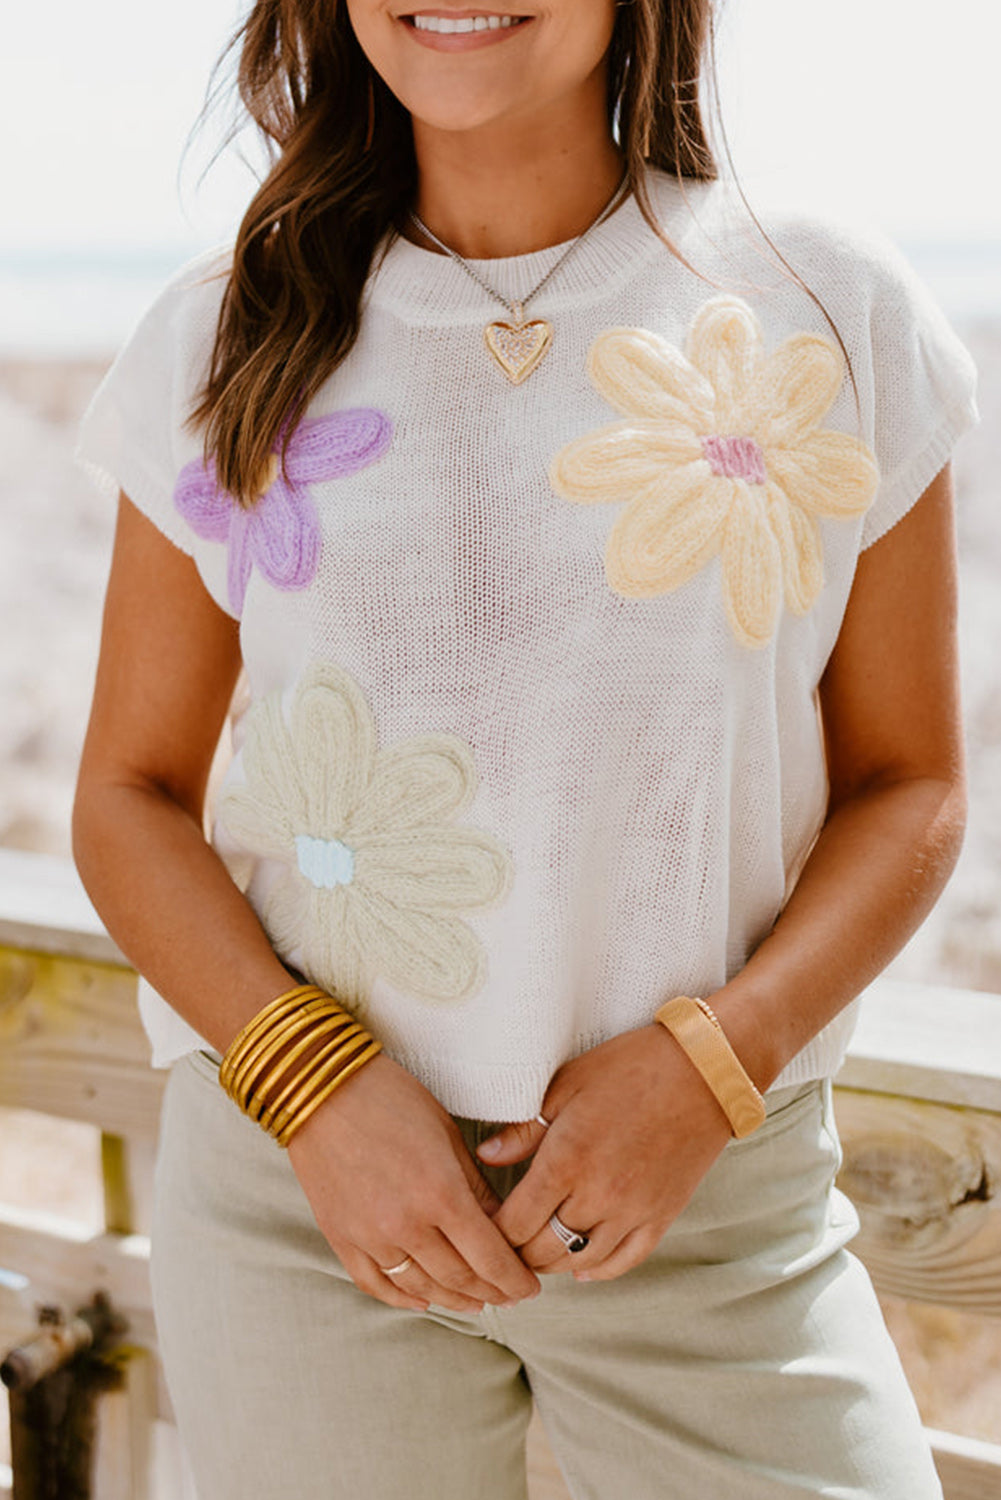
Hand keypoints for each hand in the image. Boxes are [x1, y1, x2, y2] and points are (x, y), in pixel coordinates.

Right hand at [286, 1054, 540, 1313]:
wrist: (320, 1088)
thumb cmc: (390, 1097)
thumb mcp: (446, 1133)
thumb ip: (475, 1185)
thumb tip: (500, 1224)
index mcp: (441, 1192)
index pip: (490, 1257)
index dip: (515, 1279)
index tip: (530, 1288)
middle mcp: (406, 1224)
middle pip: (460, 1278)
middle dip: (492, 1292)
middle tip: (510, 1296)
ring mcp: (369, 1236)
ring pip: (421, 1287)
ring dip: (454, 1299)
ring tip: (476, 1302)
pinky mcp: (340, 1237)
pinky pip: (376, 1283)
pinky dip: (402, 1298)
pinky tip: (423, 1300)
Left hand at [478, 1026, 732, 1281]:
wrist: (703, 1071)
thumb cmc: (630, 1067)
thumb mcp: (567, 1084)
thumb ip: (524, 1128)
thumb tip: (486, 1156)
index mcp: (566, 1160)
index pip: (514, 1224)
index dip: (491, 1232)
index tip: (482, 1224)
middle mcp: (597, 1195)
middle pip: (541, 1251)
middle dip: (516, 1252)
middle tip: (503, 1242)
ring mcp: (632, 1212)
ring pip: (579, 1262)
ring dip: (552, 1262)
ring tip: (536, 1251)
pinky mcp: (661, 1218)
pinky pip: (623, 1262)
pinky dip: (597, 1269)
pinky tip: (581, 1265)